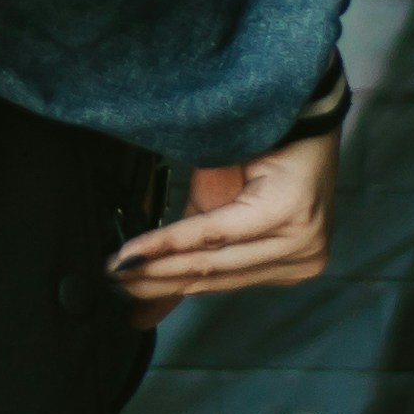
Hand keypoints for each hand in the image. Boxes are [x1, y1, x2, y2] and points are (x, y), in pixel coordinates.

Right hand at [108, 126, 336, 314]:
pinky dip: (170, 241)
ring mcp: (301, 240)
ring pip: (211, 260)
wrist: (291, 104)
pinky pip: (214, 232)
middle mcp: (303, 260)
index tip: (128, 309)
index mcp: (289, 265)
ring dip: (155, 266)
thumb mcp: (217, 211)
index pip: (218, 284)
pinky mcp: (286, 214)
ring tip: (116, 271)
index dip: (168, 294)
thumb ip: (188, 255)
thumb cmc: (257, 154)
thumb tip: (144, 304)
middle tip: (111, 288)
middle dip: (155, 283)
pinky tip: (137, 251)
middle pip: (213, 276)